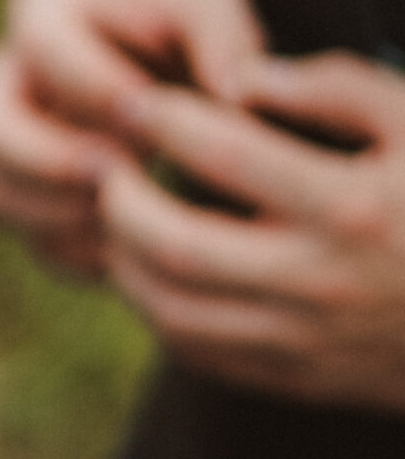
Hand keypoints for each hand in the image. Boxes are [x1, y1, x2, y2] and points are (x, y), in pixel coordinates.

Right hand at [0, 0, 262, 280]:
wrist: (169, 50)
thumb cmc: (186, 21)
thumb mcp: (211, 4)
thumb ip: (223, 37)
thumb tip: (232, 100)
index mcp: (41, 13)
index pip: (40, 50)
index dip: (97, 87)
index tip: (160, 116)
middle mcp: (4, 81)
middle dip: (46, 160)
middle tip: (119, 173)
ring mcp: (7, 145)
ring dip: (59, 216)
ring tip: (131, 215)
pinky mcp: (29, 198)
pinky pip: (31, 242)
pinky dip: (81, 255)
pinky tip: (139, 245)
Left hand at [100, 50, 404, 407]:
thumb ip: (338, 88)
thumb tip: (242, 76)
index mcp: (354, 208)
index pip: (225, 154)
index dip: (163, 120)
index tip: (132, 100)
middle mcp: (324, 281)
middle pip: (174, 244)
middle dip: (119, 200)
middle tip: (103, 165)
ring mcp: (311, 341)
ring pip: (171, 309)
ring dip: (123, 261)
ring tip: (115, 217)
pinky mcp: (306, 381)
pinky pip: (200, 355)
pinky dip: (157, 312)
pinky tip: (149, 272)